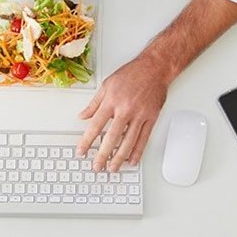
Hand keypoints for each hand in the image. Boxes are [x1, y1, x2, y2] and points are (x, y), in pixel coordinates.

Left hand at [76, 55, 169, 171]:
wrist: (155, 68)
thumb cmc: (131, 74)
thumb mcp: (107, 84)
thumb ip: (94, 103)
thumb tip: (82, 116)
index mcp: (112, 101)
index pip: (96, 126)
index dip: (87, 141)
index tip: (81, 151)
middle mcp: (125, 109)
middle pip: (112, 137)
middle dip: (103, 155)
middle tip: (97, 167)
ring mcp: (140, 115)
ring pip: (128, 141)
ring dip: (119, 157)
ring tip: (113, 168)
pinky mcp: (151, 118)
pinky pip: (144, 138)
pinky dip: (137, 151)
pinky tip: (132, 160)